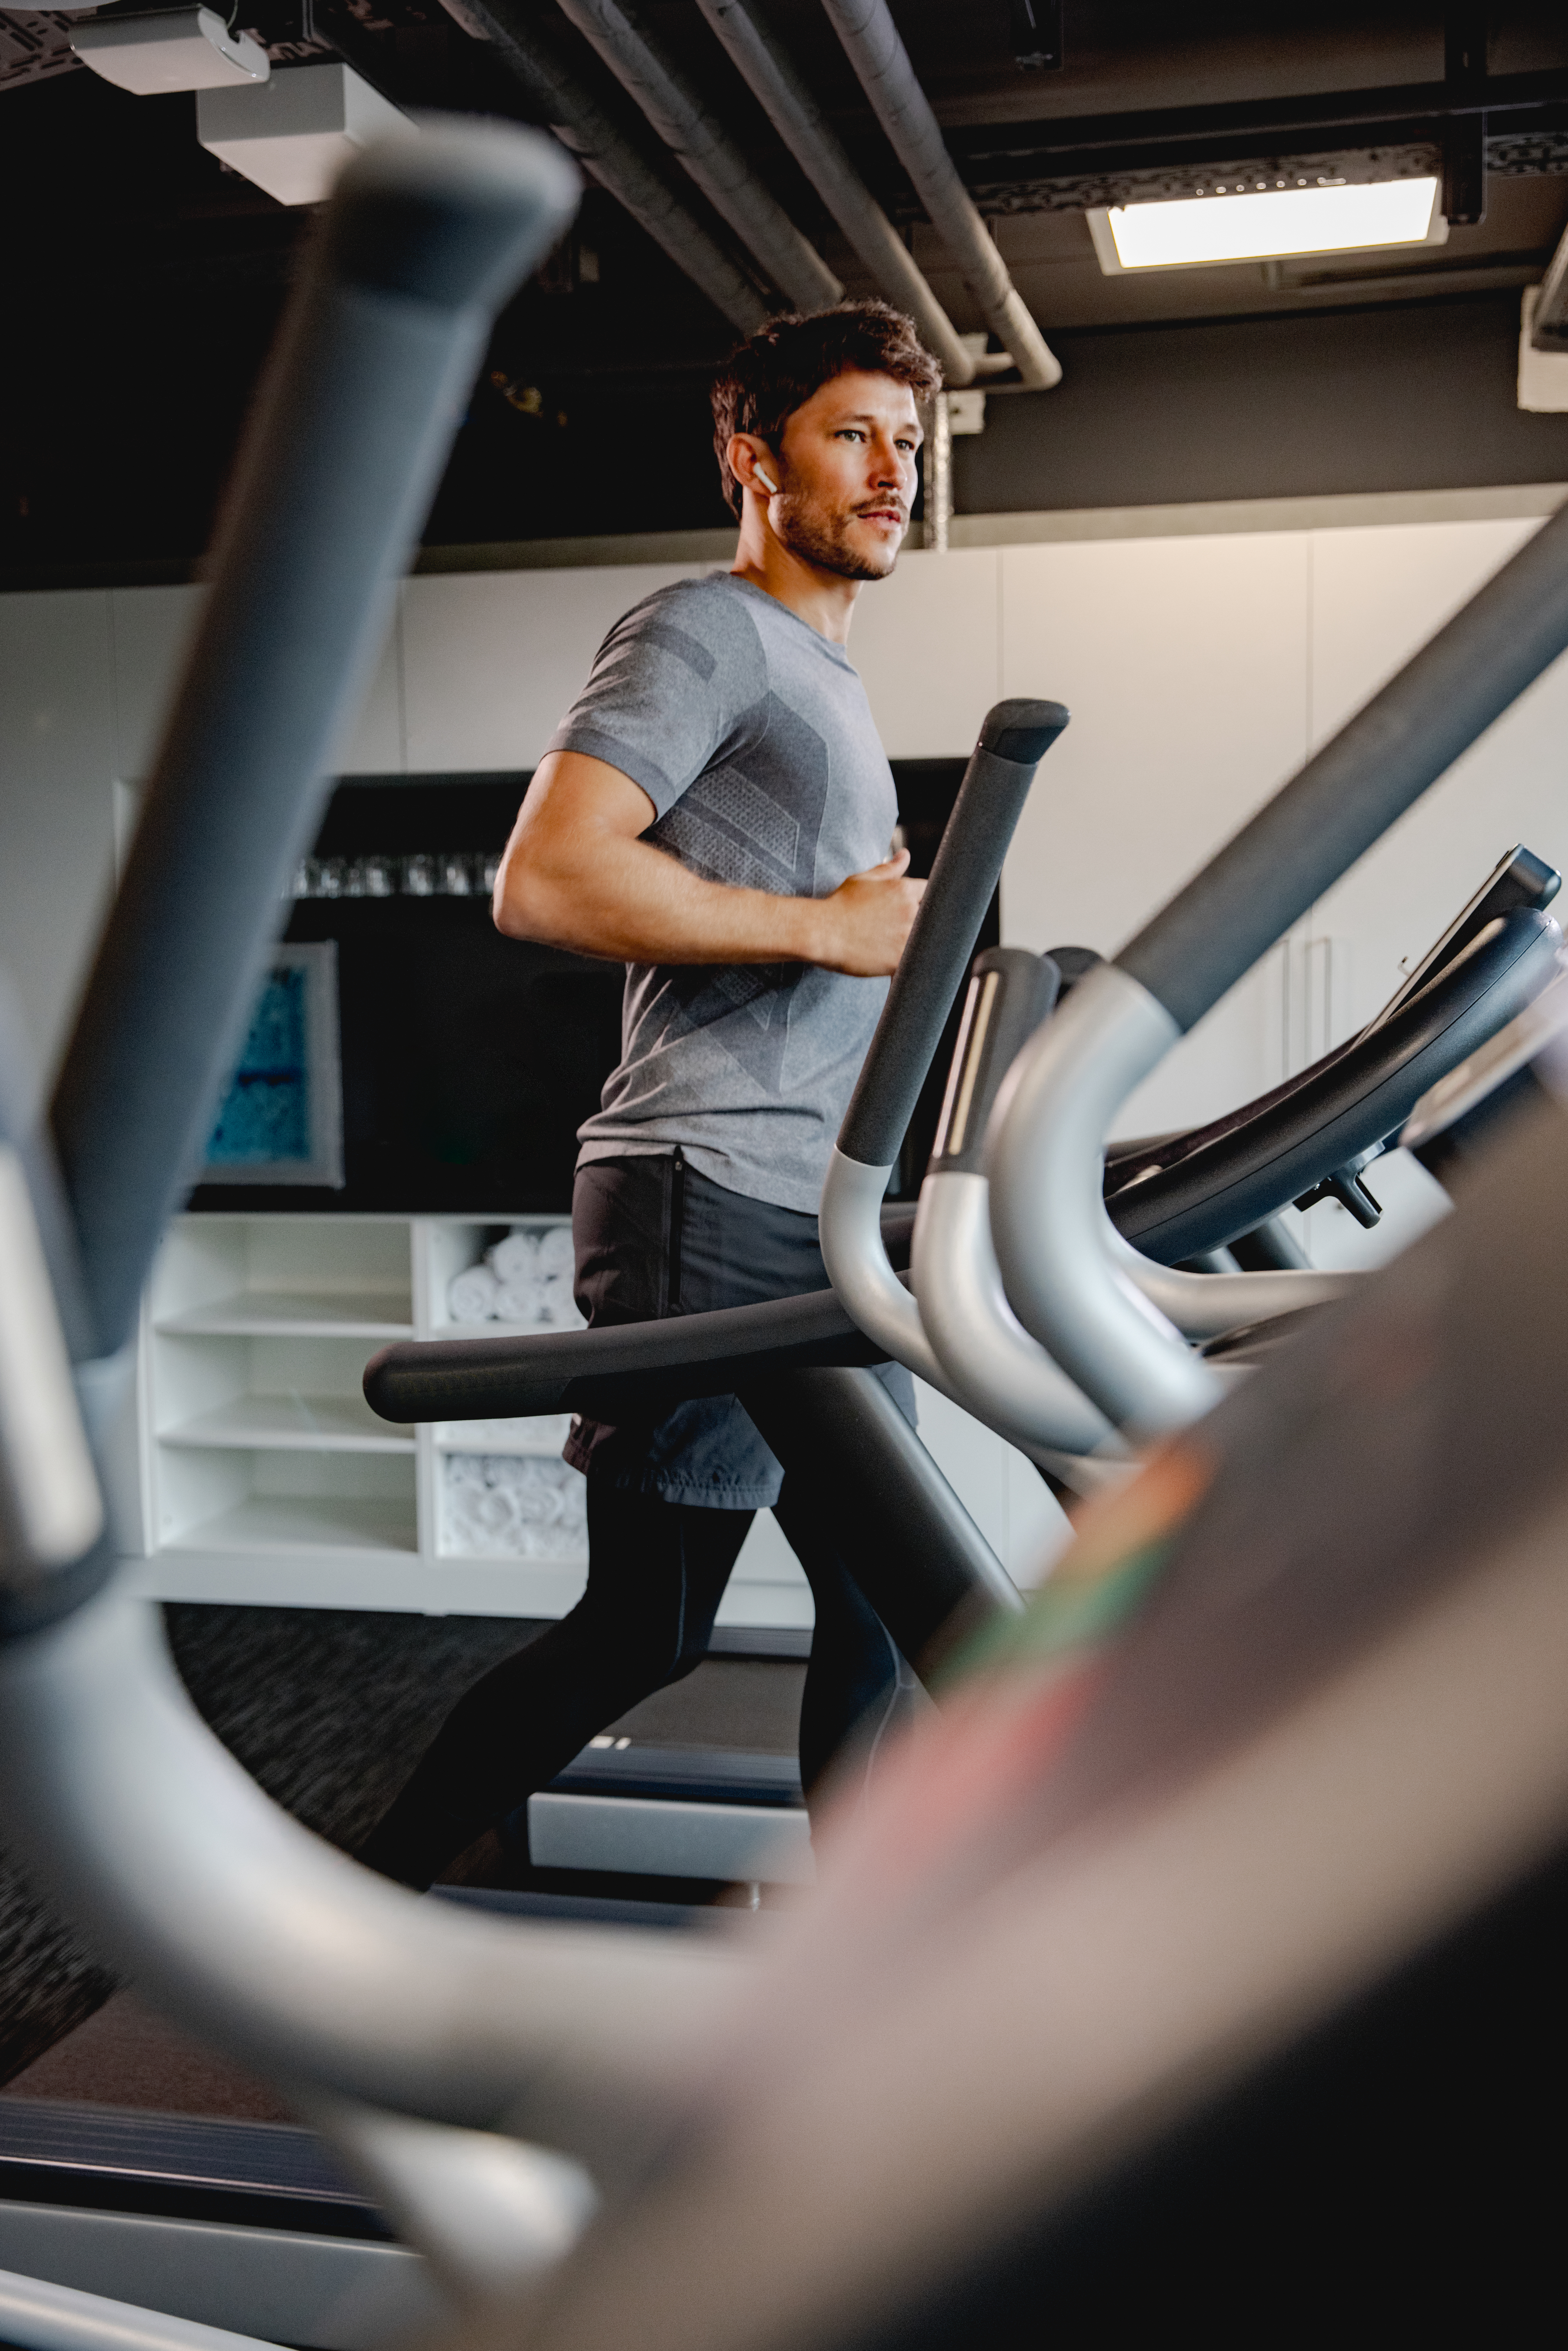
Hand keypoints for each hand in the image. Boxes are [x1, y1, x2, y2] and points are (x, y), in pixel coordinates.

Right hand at [812, 849, 924, 975]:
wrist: (822, 932)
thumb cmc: (840, 905)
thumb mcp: (864, 880)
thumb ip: (889, 869)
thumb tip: (905, 855)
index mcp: (903, 890)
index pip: (930, 892)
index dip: (921, 900)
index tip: (910, 907)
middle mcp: (909, 912)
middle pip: (931, 917)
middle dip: (919, 921)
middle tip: (895, 927)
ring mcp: (906, 937)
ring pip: (924, 940)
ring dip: (914, 941)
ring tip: (890, 943)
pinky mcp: (899, 960)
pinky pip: (913, 962)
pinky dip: (907, 961)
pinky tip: (890, 957)